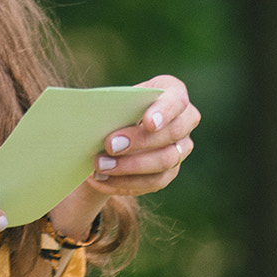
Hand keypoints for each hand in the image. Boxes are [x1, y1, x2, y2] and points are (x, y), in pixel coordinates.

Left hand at [49, 74, 199, 235]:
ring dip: (130, 167)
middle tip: (109, 145)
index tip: (147, 123)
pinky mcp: (170, 171)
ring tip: (100, 167)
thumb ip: (111, 106)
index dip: (164, 112)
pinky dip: (126, 183)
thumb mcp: (113, 100)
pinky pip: (154, 182)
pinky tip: (102, 181)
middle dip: (139, 141)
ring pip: (165, 161)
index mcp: (173, 92)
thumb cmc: (115, 108)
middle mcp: (185, 120)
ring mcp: (181, 148)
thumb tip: (91, 117)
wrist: (117, 130)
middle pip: (172, 133)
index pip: (177, 100)